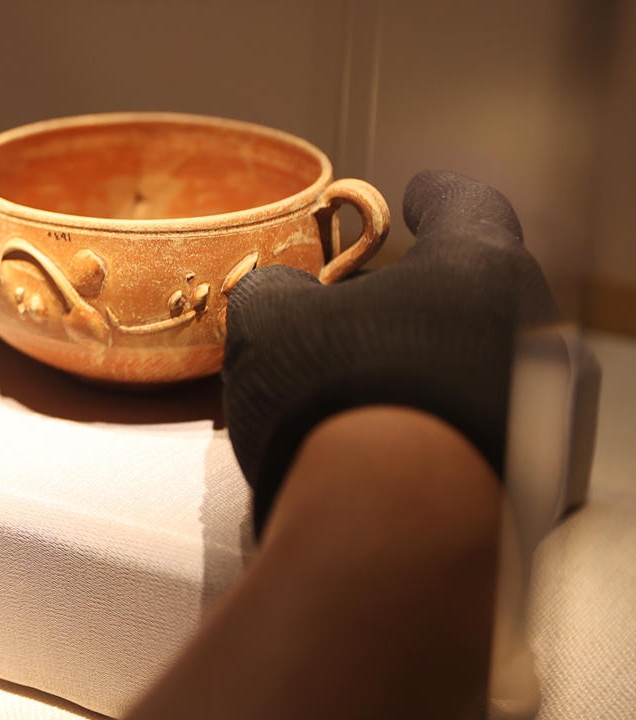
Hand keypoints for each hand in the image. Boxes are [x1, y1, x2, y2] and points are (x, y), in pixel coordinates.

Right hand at [222, 170, 559, 532]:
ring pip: (480, 365)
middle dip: (417, 303)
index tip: (420, 195)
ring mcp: (542, 410)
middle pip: (473, 295)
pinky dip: (440, 428)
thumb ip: (275, 289)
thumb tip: (282, 293)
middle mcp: (532, 331)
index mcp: (480, 269)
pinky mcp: (534, 479)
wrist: (390, 535)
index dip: (436, 197)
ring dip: (427, 369)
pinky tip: (389, 453)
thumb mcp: (270, 321)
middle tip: (359, 320)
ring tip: (363, 397)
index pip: (469, 205)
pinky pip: (482, 429)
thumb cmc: (336, 401)